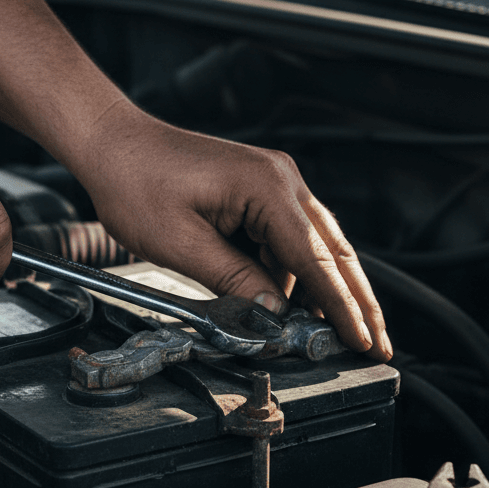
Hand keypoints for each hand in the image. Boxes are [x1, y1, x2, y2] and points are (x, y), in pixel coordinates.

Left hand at [73, 105, 391, 360]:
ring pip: (314, 247)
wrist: (111, 143)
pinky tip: (295, 304)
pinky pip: (287, 238)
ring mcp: (273, 183)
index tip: (362, 340)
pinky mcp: (257, 191)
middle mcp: (281, 180)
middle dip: (356, 302)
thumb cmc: (135, 182)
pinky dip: (295, 272)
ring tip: (339, 334)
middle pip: (334, 251)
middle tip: (377, 344)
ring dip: (325, 290)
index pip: (317, 259)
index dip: (342, 306)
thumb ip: (234, 280)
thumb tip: (274, 314)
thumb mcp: (182, 244)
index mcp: (267, 188)